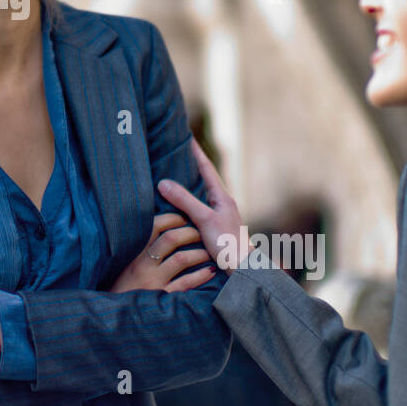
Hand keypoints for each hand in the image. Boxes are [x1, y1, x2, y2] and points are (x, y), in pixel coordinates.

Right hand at [110, 214, 214, 292]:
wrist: (116, 316)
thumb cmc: (124, 286)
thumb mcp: (125, 264)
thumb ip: (140, 248)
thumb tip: (161, 230)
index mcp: (134, 252)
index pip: (155, 226)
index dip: (172, 218)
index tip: (183, 218)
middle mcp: (143, 265)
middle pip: (171, 239)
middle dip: (190, 232)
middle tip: (201, 233)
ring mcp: (154, 281)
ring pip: (181, 259)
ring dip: (198, 253)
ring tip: (207, 252)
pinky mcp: (163, 298)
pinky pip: (186, 283)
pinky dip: (200, 275)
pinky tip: (209, 272)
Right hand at [157, 138, 249, 272]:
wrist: (243, 270)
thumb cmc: (228, 244)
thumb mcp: (204, 219)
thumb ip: (185, 201)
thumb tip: (163, 183)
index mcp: (222, 196)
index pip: (206, 168)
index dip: (195, 152)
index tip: (186, 136)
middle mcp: (222, 203)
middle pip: (204, 178)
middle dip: (191, 165)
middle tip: (176, 151)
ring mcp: (219, 216)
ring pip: (201, 194)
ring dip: (188, 183)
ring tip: (174, 174)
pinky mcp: (214, 228)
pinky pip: (198, 208)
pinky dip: (187, 201)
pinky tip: (178, 205)